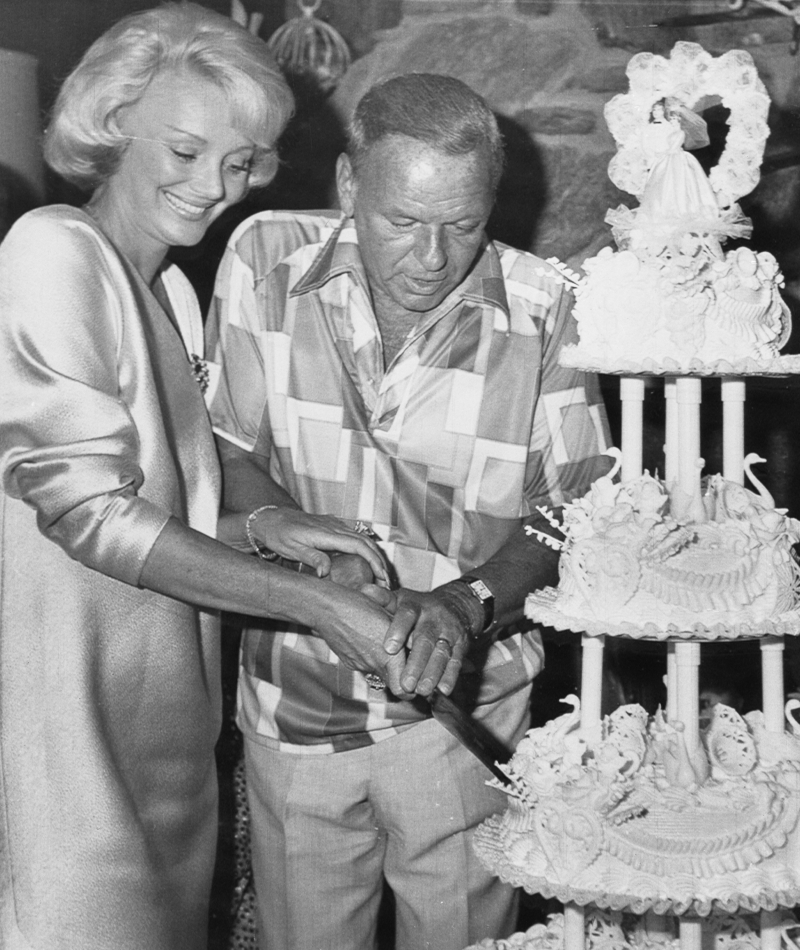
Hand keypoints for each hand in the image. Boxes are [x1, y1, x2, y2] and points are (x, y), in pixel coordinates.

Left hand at [252, 509, 388, 586]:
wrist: (271, 519)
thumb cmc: (279, 535)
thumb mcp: (292, 550)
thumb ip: (312, 558)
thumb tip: (326, 572)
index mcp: (326, 533)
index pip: (359, 546)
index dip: (373, 561)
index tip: (382, 577)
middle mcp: (334, 526)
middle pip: (366, 541)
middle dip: (380, 561)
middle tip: (387, 582)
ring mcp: (335, 523)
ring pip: (363, 538)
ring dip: (375, 555)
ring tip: (382, 574)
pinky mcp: (333, 524)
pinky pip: (355, 535)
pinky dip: (367, 547)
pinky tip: (369, 559)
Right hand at [314, 586, 413, 699]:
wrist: (329, 608)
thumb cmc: (361, 606)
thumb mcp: (391, 616)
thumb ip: (406, 635)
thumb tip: (420, 645)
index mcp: (389, 656)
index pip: (403, 690)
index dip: (412, 690)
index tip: (418, 683)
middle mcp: (375, 665)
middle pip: (393, 686)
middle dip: (402, 681)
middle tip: (410, 670)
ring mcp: (360, 665)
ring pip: (380, 675)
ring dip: (386, 668)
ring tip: (388, 650)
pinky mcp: (349, 662)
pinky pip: (365, 666)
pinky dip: (371, 660)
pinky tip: (370, 643)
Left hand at [382, 588, 473, 697]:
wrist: (456, 605)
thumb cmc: (419, 607)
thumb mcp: (402, 599)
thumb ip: (383, 599)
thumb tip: (364, 591)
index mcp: (415, 605)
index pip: (407, 615)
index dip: (398, 630)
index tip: (389, 648)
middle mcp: (433, 618)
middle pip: (425, 640)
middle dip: (416, 663)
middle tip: (406, 683)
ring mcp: (449, 631)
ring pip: (441, 653)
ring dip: (433, 673)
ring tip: (422, 691)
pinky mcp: (460, 645)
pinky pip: (456, 661)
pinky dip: (450, 676)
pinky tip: (443, 690)